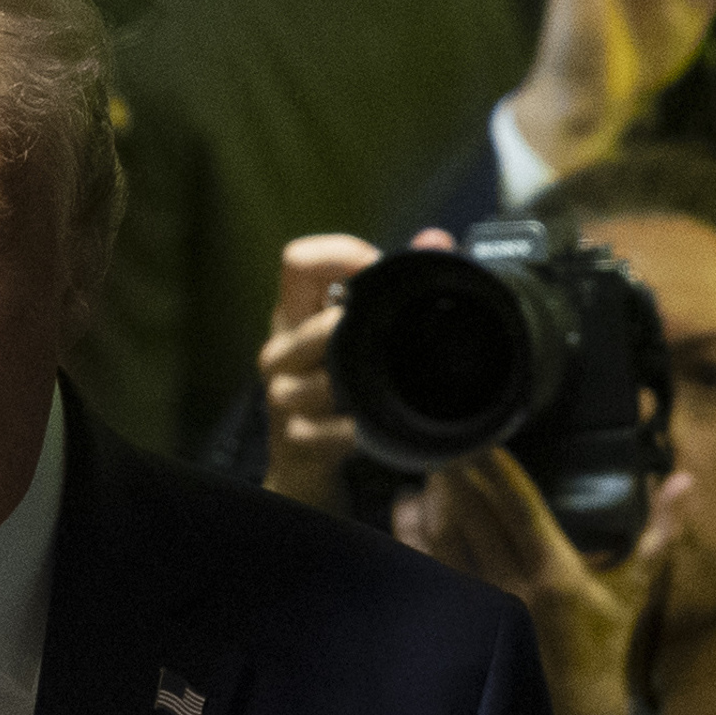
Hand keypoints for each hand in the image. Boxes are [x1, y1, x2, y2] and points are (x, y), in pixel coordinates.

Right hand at [256, 230, 450, 510]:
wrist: (305, 475)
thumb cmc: (337, 398)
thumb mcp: (354, 338)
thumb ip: (391, 285)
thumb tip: (434, 238)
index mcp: (294, 316)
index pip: (298, 261)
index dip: (341, 255)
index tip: (377, 268)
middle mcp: (281, 350)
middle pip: (316, 321)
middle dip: (358, 330)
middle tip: (386, 338)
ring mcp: (283, 396)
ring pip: (325, 378)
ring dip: (356, 385)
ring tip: (375, 391)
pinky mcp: (295, 440)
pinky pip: (330, 429)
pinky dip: (353, 431)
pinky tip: (364, 431)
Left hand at [393, 448, 689, 714]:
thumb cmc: (603, 650)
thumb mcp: (634, 591)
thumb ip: (657, 532)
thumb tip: (684, 481)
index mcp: (556, 576)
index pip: (520, 509)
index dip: (497, 470)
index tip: (481, 435)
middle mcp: (513, 590)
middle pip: (474, 516)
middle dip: (455, 473)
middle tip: (443, 434)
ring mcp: (480, 609)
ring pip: (444, 540)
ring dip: (432, 499)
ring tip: (426, 462)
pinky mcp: (460, 625)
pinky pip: (428, 571)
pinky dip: (412, 537)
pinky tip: (407, 508)